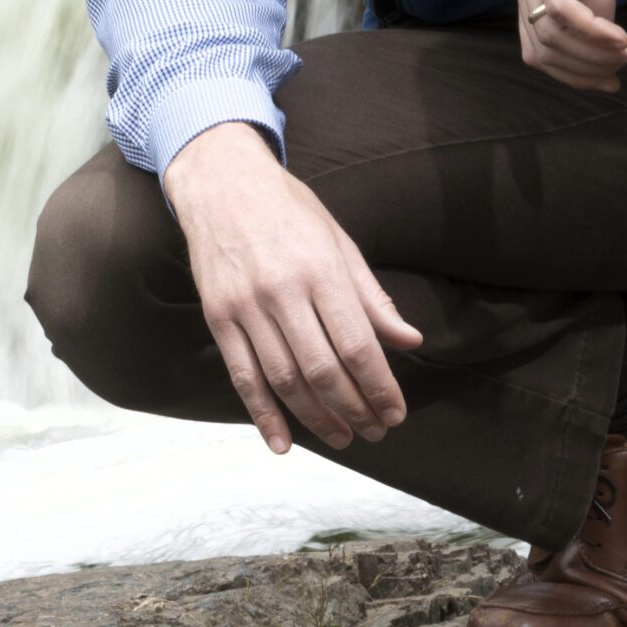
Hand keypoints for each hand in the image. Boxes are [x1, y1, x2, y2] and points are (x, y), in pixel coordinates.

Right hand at [164, 120, 423, 455]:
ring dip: (316, 418)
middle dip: (354, 408)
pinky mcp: (218, 318)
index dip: (379, 385)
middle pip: (323, 369)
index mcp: (321, 268)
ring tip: (343, 437)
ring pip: (284, 380)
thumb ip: (371, 296)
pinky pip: (243, 377)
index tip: (395, 412)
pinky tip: (283, 442)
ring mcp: (246, 307)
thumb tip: (408, 338)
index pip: (357, 343)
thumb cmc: (289, 210)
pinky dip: (263, 415)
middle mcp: (282, 291)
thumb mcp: (339, 240)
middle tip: (375, 431)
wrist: (222, 183)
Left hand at [506, 0, 626, 90]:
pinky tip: (620, 36)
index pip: (538, 45)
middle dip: (586, 70)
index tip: (614, 77)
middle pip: (540, 51)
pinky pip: (561, 9)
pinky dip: (592, 32)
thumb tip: (606, 32)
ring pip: (549, 36)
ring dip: (594, 55)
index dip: (575, 71)